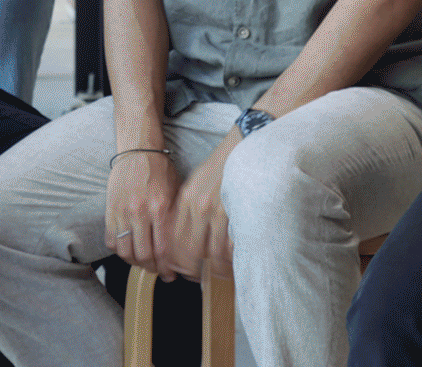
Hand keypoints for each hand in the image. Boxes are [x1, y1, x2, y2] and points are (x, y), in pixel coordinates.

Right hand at [105, 148, 179, 276]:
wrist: (138, 149)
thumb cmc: (160, 170)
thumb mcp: (176, 192)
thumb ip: (176, 219)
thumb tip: (183, 247)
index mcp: (160, 207)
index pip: (163, 250)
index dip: (167, 268)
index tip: (171, 275)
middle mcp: (140, 212)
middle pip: (143, 255)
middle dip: (153, 269)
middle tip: (159, 272)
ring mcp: (122, 211)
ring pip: (125, 252)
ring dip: (135, 263)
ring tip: (144, 263)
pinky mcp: (109, 210)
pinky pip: (111, 240)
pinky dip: (119, 251)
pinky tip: (129, 250)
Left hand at [162, 137, 235, 281]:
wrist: (246, 143)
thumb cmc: (224, 164)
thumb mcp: (198, 183)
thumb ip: (190, 208)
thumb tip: (189, 235)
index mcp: (186, 200)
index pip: (175, 241)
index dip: (179, 261)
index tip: (186, 270)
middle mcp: (198, 208)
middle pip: (191, 252)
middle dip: (197, 270)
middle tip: (205, 277)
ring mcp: (218, 211)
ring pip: (213, 254)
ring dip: (219, 268)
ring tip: (225, 273)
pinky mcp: (237, 213)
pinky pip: (233, 247)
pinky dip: (236, 258)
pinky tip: (239, 260)